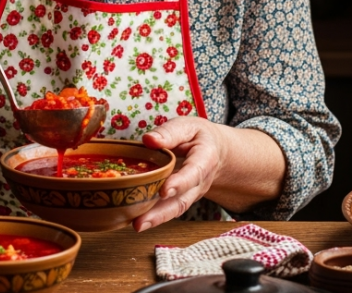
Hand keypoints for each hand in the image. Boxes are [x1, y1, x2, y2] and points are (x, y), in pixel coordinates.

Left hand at [131, 117, 226, 231]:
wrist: (215, 151)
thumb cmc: (198, 136)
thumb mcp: (188, 126)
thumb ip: (170, 132)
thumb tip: (149, 139)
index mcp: (205, 159)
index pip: (194, 173)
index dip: (180, 183)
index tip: (164, 191)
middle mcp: (200, 182)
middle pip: (183, 200)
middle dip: (162, 213)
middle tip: (141, 222)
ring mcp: (191, 194)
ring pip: (175, 209)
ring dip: (156, 219)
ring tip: (137, 225)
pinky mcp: (181, 199)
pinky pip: (169, 209)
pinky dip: (154, 216)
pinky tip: (137, 220)